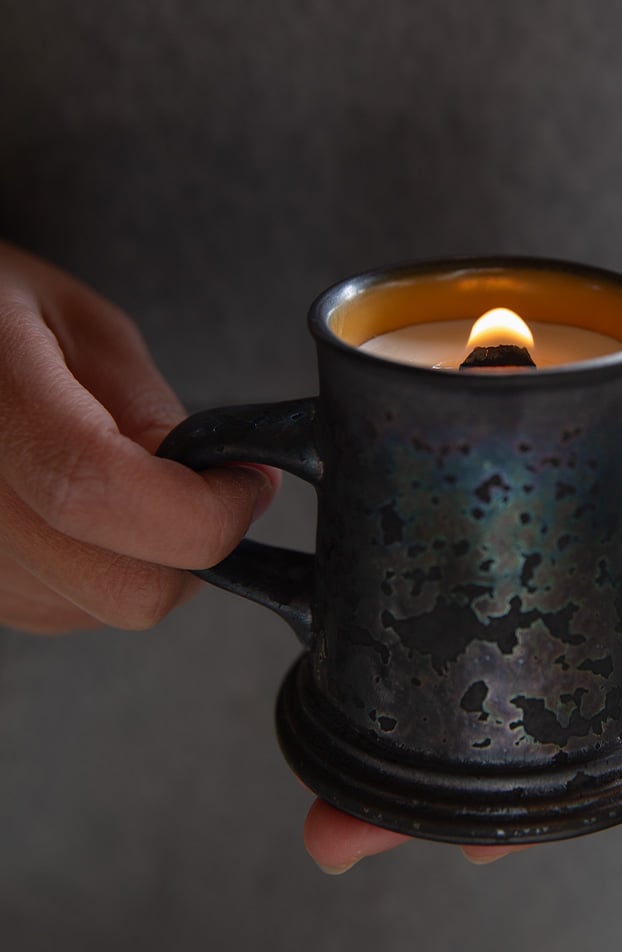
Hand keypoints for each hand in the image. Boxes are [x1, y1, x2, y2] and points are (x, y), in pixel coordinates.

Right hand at [0, 241, 277, 631]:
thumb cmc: (1, 320)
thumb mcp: (88, 332)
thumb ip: (150, 412)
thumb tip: (223, 480)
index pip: (99, 492)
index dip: (202, 507)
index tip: (248, 484)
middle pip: (121, 588)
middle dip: (196, 549)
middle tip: (211, 492)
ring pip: (106, 609)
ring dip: (150, 560)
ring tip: (126, 487)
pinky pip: (70, 612)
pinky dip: (106, 572)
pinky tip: (86, 514)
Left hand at [304, 380, 621, 871]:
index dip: (554, 804)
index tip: (464, 841)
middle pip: (547, 712)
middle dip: (453, 769)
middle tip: (345, 816)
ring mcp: (611, 566)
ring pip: (514, 631)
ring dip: (428, 673)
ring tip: (326, 714)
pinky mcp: (585, 496)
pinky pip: (516, 535)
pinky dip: (456, 563)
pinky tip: (380, 583)